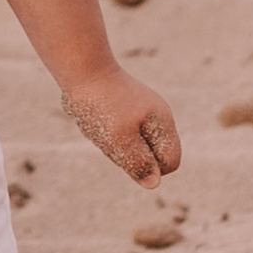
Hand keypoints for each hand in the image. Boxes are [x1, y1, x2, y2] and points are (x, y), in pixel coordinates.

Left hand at [64, 64, 180, 186]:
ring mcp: (141, 111)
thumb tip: (154, 184)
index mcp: (163, 122)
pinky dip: (106, 132)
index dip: (150, 167)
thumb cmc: (102, 105)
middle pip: (151, 155)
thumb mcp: (120, 139)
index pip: (171, 161)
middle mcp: (157, 116)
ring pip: (132, 145)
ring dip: (114, 144)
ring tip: (101, 124)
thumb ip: (138, 163)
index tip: (126, 152)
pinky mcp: (124, 108)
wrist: (82, 68)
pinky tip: (94, 119)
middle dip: (129, 155)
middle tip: (110, 136)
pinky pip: (119, 133)